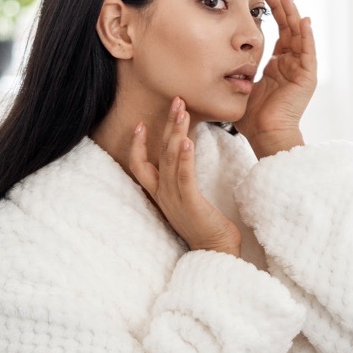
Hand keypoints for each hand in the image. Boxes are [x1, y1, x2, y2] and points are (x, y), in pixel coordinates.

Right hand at [129, 98, 241, 255]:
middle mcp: (163, 194)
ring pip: (170, 159)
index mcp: (161, 194)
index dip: (137, 144)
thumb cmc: (206, 225)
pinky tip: (187, 141)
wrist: (215, 251)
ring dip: (176, 132)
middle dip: (166, 125)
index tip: (140, 123)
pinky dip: (184, 157)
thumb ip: (183, 181)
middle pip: (158, 153)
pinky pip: (184, 176)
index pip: (139, 165)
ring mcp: (175, 199)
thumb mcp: (189, 200)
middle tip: (176, 101)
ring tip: (182, 111)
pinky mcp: (190, 203)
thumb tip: (186, 160)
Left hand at [235, 0, 315, 156]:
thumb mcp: (241, 85)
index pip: (278, 34)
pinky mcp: (307, 78)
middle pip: (289, 29)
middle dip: (282, 8)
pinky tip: (303, 19)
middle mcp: (291, 65)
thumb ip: (235, 70)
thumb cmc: (251, 117)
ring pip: (299, 36)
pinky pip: (309, 52)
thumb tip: (214, 58)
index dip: (273, 14)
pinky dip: (307, 36)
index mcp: (278, 66)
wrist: (264, 134)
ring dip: (294, 15)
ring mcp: (301, 71)